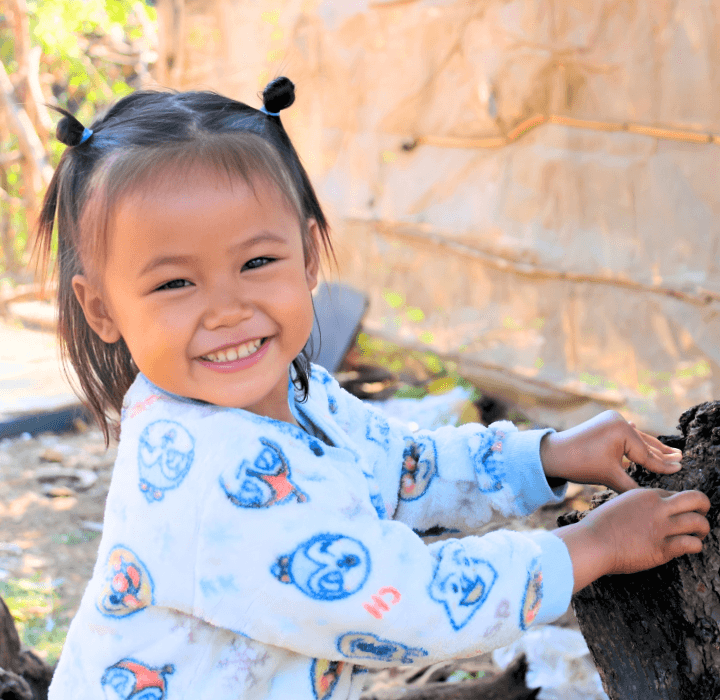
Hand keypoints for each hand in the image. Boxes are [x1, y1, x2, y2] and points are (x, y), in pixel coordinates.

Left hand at [540, 410, 682, 491]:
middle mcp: (617, 421)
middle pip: (644, 443)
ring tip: (670, 451)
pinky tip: (639, 431)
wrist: (552, 454)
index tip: (681, 468)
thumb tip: (653, 496)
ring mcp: (610, 419)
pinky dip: (632, 440)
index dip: (663, 464)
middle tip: (681, 457)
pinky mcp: (603, 422)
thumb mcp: (610, 477)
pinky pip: (623, 434)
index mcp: (622, 431)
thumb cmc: (580, 465)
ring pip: (634, 438)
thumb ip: (632, 485)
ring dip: (649, 446)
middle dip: (661, 453)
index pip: (646, 454)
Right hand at [554, 488, 709, 591]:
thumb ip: (638, 506)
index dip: (678, 504)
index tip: (677, 513)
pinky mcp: (663, 548)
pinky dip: (696, 546)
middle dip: (704, 506)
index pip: (674, 494)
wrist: (592, 543)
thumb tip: (650, 515)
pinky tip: (690, 548)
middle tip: (702, 515)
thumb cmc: (600, 527)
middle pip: (696, 499)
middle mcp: (657, 507)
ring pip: (699, 522)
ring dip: (702, 529)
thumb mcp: (620, 505)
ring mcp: (662, 527)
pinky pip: (692, 544)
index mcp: (645, 494)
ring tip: (699, 535)